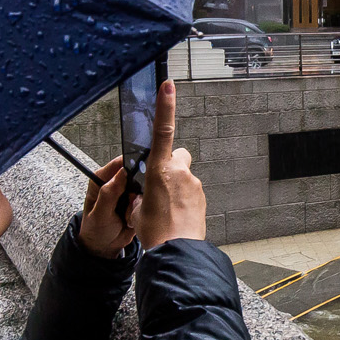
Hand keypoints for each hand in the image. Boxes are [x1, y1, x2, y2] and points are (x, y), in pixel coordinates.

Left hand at [78, 155, 135, 256]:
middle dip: (137, 187)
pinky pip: (147, 200)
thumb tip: (122, 173)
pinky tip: (132, 217)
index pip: (119, 164)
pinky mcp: (137, 202)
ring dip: (139, 201)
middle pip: (135, 173)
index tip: (135, 177)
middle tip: (130, 202)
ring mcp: (128, 192)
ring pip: (143, 188)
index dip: (129, 166)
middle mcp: (116, 183)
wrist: (104, 247)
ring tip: (128, 213)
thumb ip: (109, 193)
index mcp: (102, 180)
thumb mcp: (100, 213)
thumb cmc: (96, 230)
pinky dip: (142, 208)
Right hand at [129, 80, 206, 251]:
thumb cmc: (156, 233)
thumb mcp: (136, 210)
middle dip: (168, 164)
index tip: (167, 85)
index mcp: (159, 170)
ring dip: (175, 186)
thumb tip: (141, 194)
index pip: (162, 131)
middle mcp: (180, 172)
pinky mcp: (202, 196)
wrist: (178, 253)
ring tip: (165, 210)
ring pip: (183, 175)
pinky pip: (190, 190)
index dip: (165, 106)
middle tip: (157, 185)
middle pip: (176, 155)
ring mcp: (194, 184)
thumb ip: (140, 194)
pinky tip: (175, 216)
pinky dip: (183, 199)